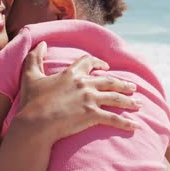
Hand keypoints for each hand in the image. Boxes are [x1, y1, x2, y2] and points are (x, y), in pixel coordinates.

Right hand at [15, 42, 141, 142]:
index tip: (106, 66)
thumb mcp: (30, 75)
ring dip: (129, 101)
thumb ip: (35, 57)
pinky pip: (114, 119)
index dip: (98, 63)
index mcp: (71, 74)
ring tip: (139, 104)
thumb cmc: (31, 101)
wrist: (35, 122)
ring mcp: (90, 100)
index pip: (88, 62)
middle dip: (123, 84)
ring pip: (116, 98)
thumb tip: (42, 44)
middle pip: (109, 81)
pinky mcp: (92, 116)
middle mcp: (84, 84)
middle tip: (133, 87)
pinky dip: (126, 123)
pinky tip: (136, 126)